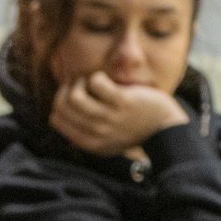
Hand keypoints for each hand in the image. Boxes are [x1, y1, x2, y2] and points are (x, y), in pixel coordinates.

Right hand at [50, 71, 188, 156]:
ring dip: (80, 83)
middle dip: (67, 90)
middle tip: (79, 85)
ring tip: (90, 81)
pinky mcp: (122, 102)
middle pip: (63, 107)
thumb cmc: (133, 129)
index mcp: (89, 144)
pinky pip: (96, 83)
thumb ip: (84, 133)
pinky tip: (104, 79)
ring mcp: (110, 118)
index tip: (71, 94)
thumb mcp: (105, 140)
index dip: (59, 102)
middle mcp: (97, 133)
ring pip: (76, 97)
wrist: (165, 127)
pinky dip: (96, 77)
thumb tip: (57, 114)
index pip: (56, 120)